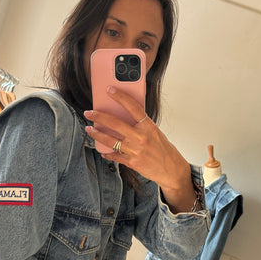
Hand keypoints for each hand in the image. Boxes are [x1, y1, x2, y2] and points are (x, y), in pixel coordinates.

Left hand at [84, 86, 196, 212]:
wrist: (171, 170)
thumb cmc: (164, 149)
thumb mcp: (155, 132)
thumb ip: (141, 125)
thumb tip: (124, 117)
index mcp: (148, 127)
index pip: (133, 107)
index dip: (120, 97)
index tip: (109, 90)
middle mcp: (141, 137)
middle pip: (115, 123)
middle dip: (99, 117)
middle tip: (89, 113)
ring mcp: (135, 151)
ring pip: (110, 140)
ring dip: (97, 134)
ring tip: (89, 129)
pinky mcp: (132, 162)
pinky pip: (115, 155)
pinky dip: (106, 153)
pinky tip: (101, 150)